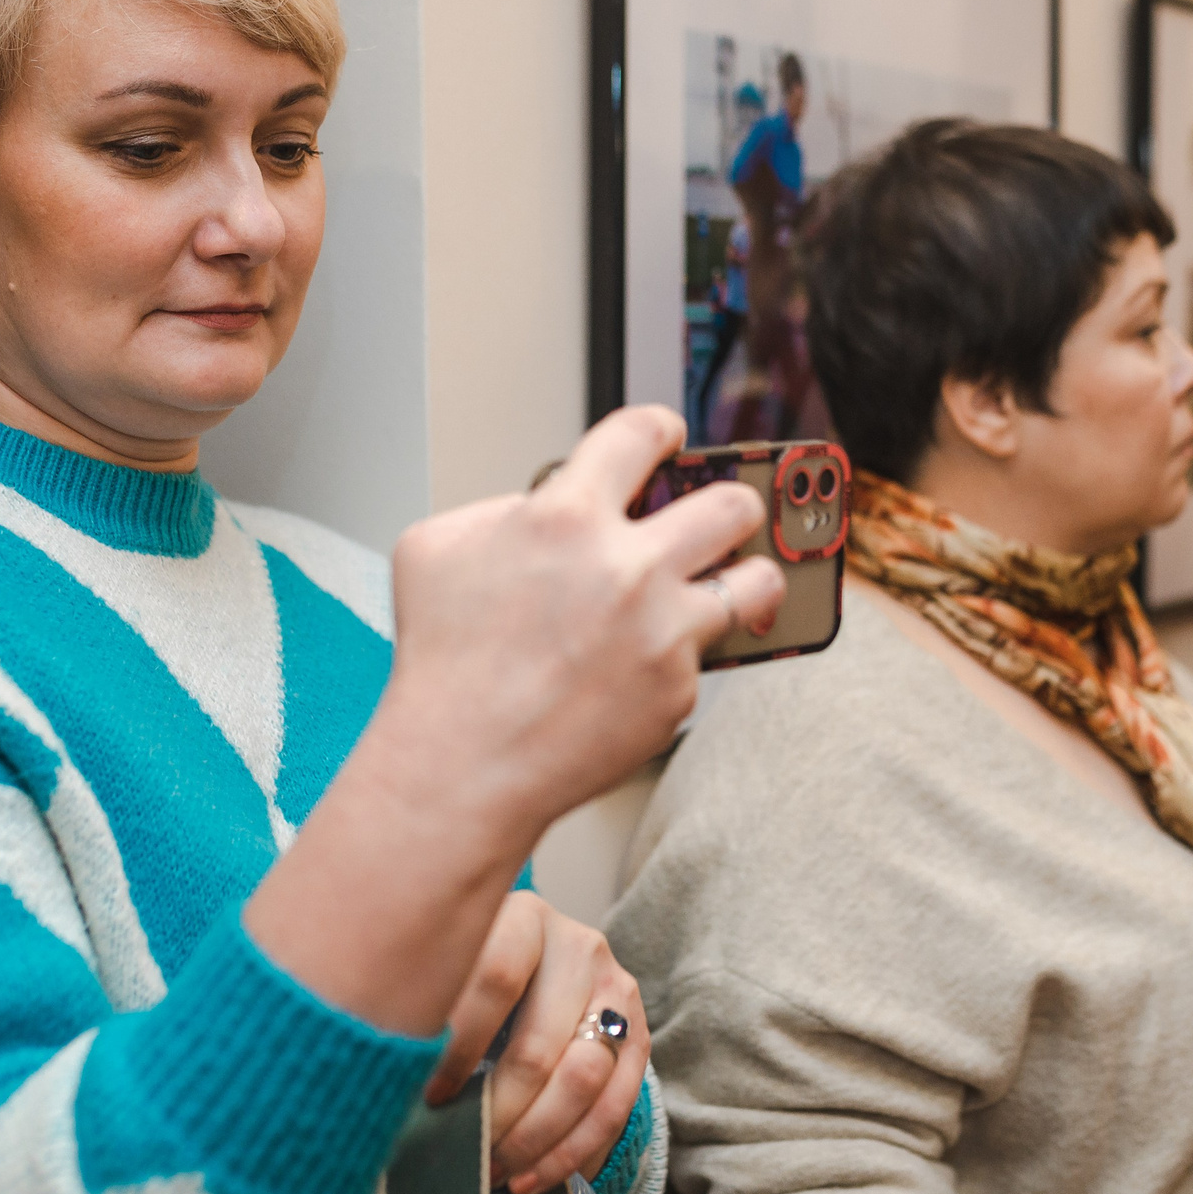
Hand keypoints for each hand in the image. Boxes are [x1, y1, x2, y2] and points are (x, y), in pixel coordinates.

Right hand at [245, 407, 781, 1039]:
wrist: (460, 763)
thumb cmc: (442, 661)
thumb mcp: (436, 547)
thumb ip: (500, 509)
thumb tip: (543, 507)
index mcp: (566, 516)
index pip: (643, 433)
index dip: (661, 430)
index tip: (668, 441)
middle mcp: (628, 567)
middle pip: (732, 504)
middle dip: (731, 503)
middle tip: (718, 517)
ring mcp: (662, 632)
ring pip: (756, 582)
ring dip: (746, 577)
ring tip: (730, 583)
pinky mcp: (678, 692)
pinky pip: (703, 659)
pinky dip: (678, 659)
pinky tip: (644, 668)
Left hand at [426, 891, 649, 1193]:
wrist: (543, 963)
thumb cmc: (476, 975)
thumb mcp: (454, 967)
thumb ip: (434, 1007)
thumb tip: (395, 1084)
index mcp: (524, 918)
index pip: (496, 980)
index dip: (460, 1045)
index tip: (430, 1096)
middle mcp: (578, 946)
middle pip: (540, 1046)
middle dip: (500, 1112)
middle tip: (469, 1149)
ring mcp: (617, 989)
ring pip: (584, 1079)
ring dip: (537, 1140)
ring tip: (498, 1171)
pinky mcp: (639, 1033)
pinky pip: (617, 1106)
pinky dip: (573, 1153)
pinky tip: (534, 1178)